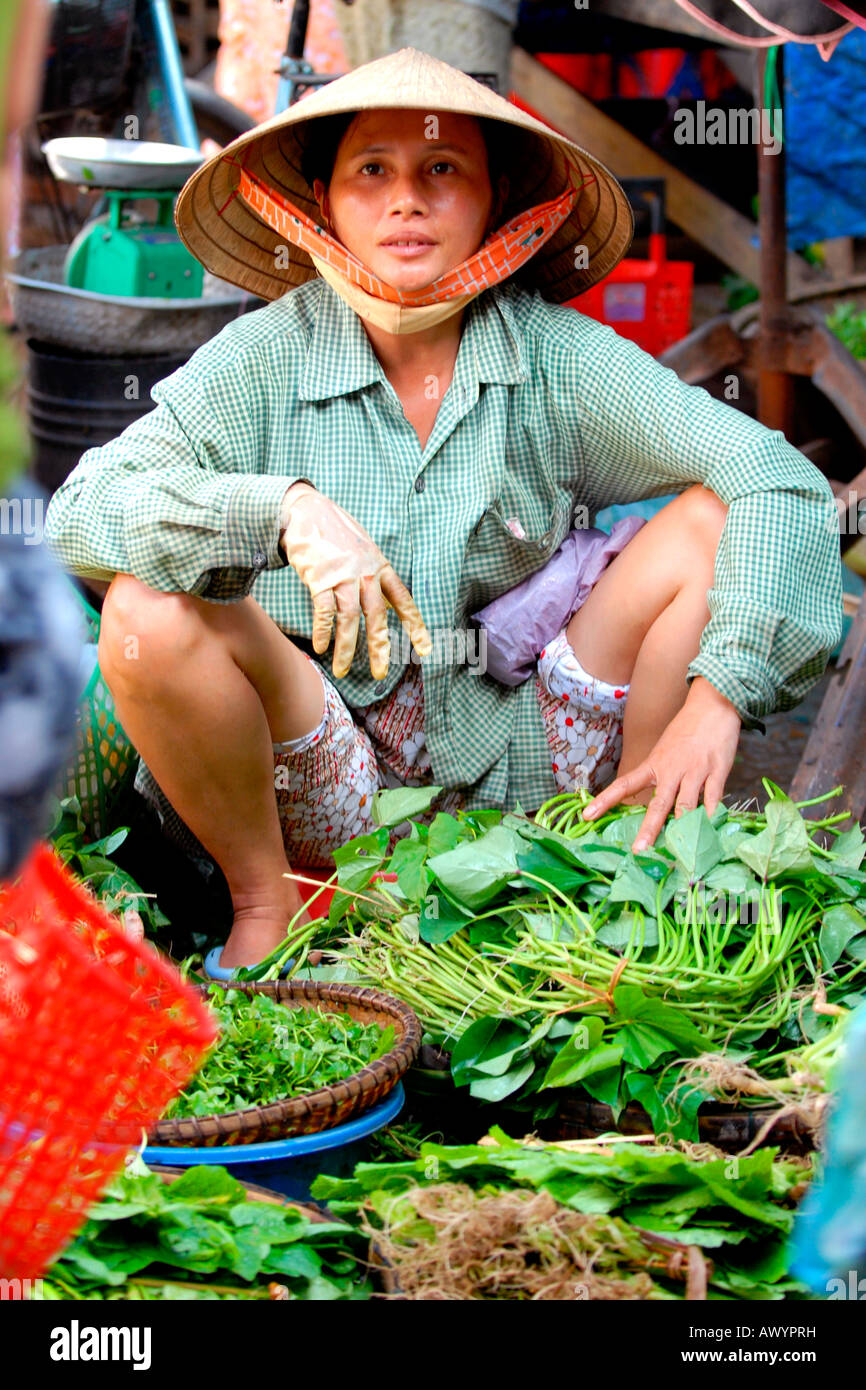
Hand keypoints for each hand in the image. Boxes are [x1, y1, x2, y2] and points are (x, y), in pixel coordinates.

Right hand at [279, 483, 431, 680]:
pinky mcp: (320, 578)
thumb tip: (380, 599)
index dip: (414, 625)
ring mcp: (343, 577)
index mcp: (381, 566)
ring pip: (349, 619)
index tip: (424, 649)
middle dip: (379, 647)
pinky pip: (324, 611)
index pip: (402, 600)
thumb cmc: (335, 530)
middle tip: (380, 673)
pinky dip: (322, 631)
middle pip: (376, 616)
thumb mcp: (364, 547)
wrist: (306, 510)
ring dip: (345, 648)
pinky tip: (320, 647)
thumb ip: (374, 573)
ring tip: (341, 670)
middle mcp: (366, 574)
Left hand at [580, 677, 741, 850]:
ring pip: (685, 805)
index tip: (587, 815)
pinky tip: (707, 830)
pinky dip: (710, 816)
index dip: (605, 801)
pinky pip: (713, 799)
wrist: (712, 706)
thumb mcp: (663, 750)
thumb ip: (659, 777)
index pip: (624, 784)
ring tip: (677, 849)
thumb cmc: (685, 731)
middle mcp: (671, 769)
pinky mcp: (717, 771)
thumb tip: (654, 807)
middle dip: (648, 829)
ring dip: (681, 828)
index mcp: (653, 764)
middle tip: (638, 850)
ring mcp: (694, 771)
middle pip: (657, 804)